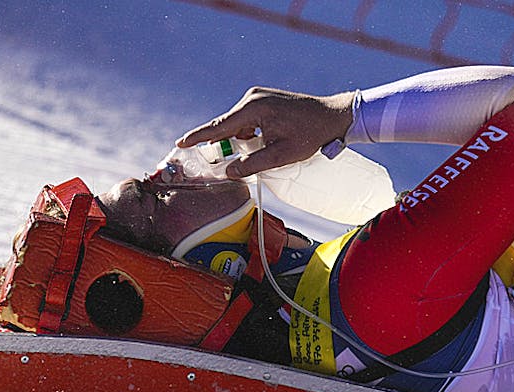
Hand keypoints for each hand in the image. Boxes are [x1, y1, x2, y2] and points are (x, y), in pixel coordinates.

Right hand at [177, 87, 355, 178]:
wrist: (332, 116)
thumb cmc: (311, 135)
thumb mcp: (282, 155)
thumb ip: (254, 164)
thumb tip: (229, 172)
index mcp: (254, 109)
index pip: (219, 126)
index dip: (199, 137)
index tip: (180, 142)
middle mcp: (252, 99)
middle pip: (226, 126)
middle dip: (220, 144)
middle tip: (215, 162)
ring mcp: (258, 97)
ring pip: (236, 124)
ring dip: (238, 141)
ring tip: (253, 154)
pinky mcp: (263, 101)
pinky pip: (246, 120)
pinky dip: (246, 134)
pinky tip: (260, 145)